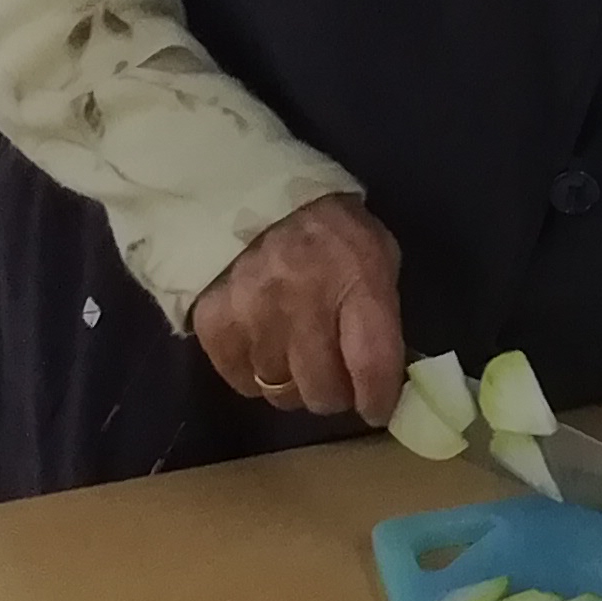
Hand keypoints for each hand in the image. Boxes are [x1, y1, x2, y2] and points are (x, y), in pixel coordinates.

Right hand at [192, 194, 404, 423]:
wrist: (249, 192)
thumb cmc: (327, 228)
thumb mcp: (374, 251)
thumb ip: (381, 309)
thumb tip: (387, 370)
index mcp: (356, 279)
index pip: (371, 364)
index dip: (378, 399)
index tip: (377, 408)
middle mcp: (303, 303)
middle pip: (322, 391)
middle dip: (334, 392)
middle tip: (334, 376)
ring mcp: (253, 316)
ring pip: (279, 393)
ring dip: (293, 384)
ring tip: (297, 355)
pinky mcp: (214, 324)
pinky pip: (240, 382)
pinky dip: (255, 375)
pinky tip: (265, 347)